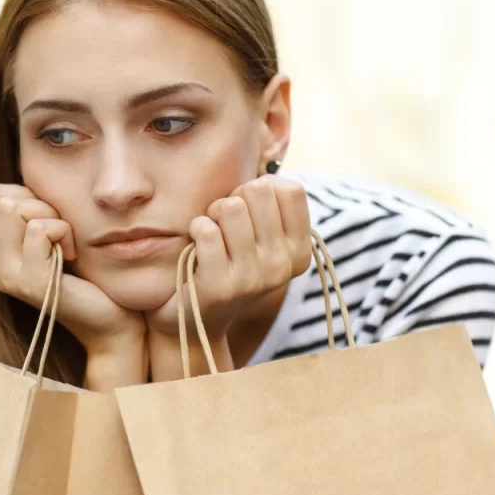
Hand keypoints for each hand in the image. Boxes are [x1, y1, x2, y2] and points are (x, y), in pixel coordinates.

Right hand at [0, 183, 146, 354]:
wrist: (110, 321)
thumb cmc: (85, 271)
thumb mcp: (47, 236)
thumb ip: (25, 212)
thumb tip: (6, 185)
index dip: (21, 195)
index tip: (45, 222)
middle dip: (36, 202)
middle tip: (58, 232)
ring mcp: (8, 277)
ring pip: (15, 207)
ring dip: (51, 216)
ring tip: (64, 243)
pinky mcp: (32, 283)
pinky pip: (40, 228)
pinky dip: (65, 231)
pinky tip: (72, 254)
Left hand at [145, 175, 311, 340]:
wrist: (195, 323)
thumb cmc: (226, 266)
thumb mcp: (260, 240)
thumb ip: (271, 207)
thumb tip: (268, 171)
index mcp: (299, 252)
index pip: (291, 190)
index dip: (262, 189)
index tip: (249, 211)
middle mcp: (282, 267)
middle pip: (258, 191)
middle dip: (233, 199)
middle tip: (224, 225)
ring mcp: (253, 278)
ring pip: (230, 208)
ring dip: (211, 215)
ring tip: (210, 237)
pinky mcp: (220, 286)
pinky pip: (205, 230)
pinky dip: (195, 230)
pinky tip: (196, 250)